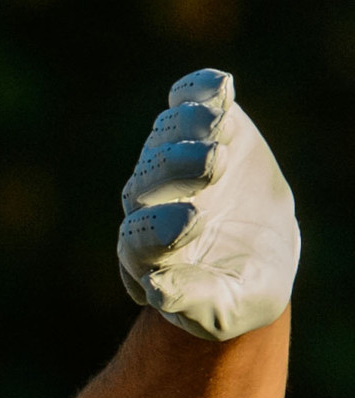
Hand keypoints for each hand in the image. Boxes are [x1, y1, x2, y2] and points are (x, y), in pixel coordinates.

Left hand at [118, 68, 298, 342]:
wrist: (261, 256)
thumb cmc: (241, 292)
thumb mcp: (231, 309)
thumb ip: (198, 303)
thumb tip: (157, 287)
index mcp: (147, 255)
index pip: (136, 241)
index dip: (158, 230)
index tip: (193, 222)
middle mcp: (148, 205)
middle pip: (144, 184)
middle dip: (176, 169)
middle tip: (213, 163)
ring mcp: (169, 163)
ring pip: (163, 140)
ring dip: (188, 129)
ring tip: (220, 126)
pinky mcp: (197, 130)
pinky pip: (185, 103)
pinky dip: (198, 91)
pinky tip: (221, 87)